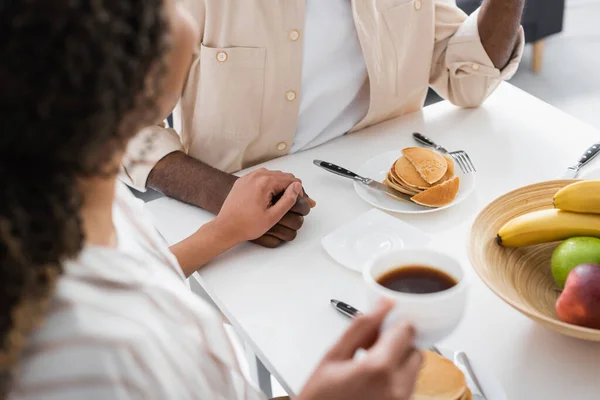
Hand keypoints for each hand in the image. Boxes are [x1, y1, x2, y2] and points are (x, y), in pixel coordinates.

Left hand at [214, 169, 305, 243]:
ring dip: (279, 185)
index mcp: (265, 182)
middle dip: (289, 187)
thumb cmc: (247, 225)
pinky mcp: (242, 181)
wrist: (226, 227)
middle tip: (290, 202)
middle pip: (282, 175)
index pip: (291, 180)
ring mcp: (248, 177)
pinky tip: (266, 198)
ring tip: (279, 201)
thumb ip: (288, 200)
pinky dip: (267, 184)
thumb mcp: (273, 216)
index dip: (298, 191)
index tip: (297, 202)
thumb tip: (297, 186)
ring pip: (272, 175)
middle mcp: (256, 175)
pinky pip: (260, 177)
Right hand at [298, 300, 421, 399]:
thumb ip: (361, 327)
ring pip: (413, 368)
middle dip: (397, 344)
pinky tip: (373, 380)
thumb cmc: (320, 397)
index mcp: (379, 369)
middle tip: (371, 347)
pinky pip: (408, 385)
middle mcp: (397, 388)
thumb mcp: (333, 355)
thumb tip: (383, 305)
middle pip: (414, 350)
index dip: (392, 325)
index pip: (406, 332)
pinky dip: (396, 377)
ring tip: (369, 366)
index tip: (378, 328)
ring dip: (397, 361)